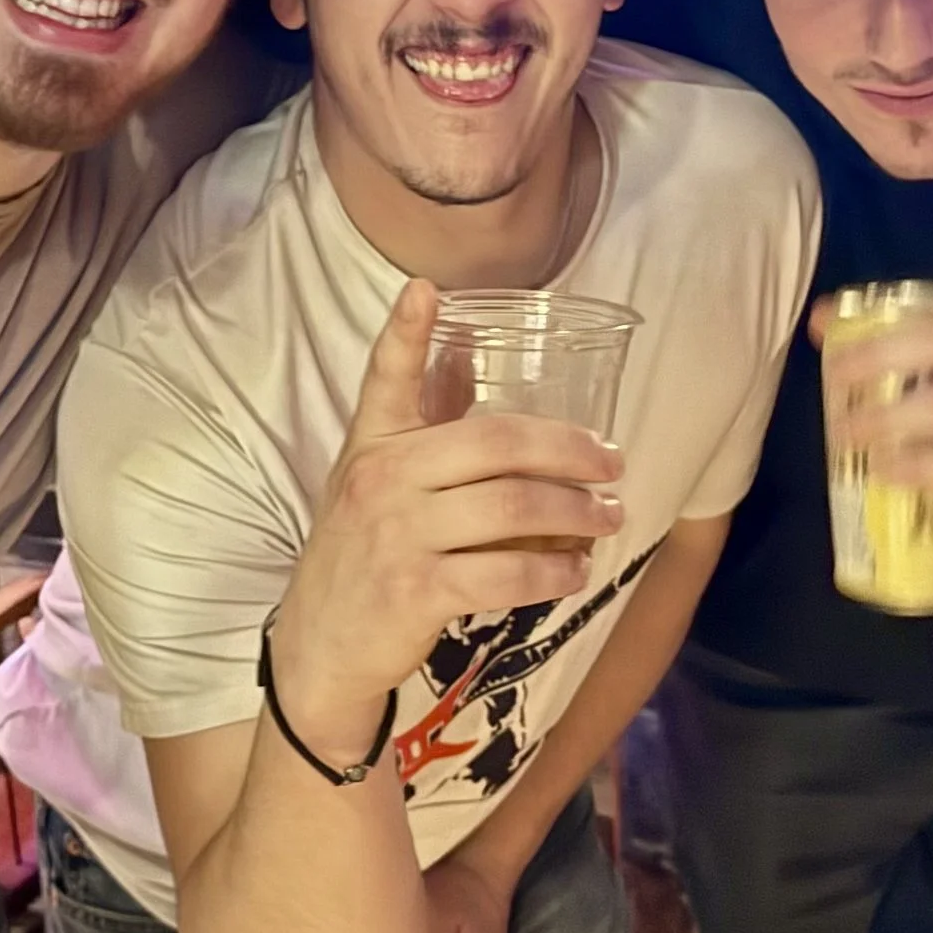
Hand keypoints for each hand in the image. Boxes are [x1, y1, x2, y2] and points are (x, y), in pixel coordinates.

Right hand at [269, 283, 623, 749]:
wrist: (320, 644)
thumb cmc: (361, 550)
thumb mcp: (377, 478)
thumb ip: (423, 419)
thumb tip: (466, 346)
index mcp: (373, 444)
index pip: (386, 377)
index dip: (406, 332)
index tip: (427, 288)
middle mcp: (383, 479)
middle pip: (494, 444)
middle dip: (568, 450)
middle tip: (611, 462)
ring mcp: (399, 535)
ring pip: (512, 509)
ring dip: (575, 513)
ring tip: (608, 517)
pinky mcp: (419, 590)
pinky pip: (506, 574)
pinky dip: (553, 571)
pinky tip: (575, 570)